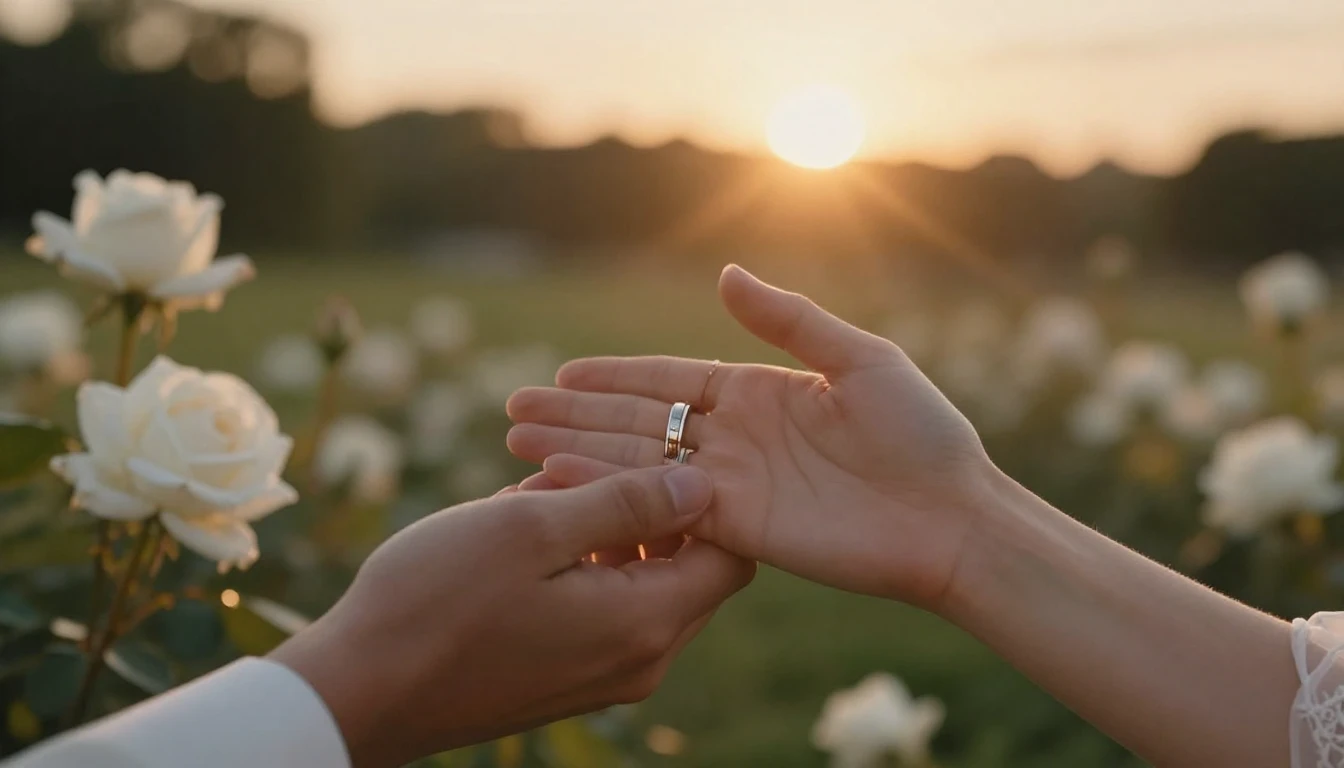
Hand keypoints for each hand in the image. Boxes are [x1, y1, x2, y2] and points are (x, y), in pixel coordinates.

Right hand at [269, 464, 753, 767]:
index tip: (655, 449)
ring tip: (539, 488)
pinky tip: (525, 526)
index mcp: (645, 625)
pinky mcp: (565, 678)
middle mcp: (639, 662)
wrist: (357, 692)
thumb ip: (628, 504)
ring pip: (637, 581)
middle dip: (647, 505)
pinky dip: (578, 561)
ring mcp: (603, 677)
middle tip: (585, 460)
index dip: (705, 495)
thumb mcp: (535, 529)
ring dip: (604, 528)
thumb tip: (705, 483)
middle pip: (685, 566)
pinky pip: (602, 606)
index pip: (728, 554)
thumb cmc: (437, 600)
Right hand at [505, 265, 996, 607]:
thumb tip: (725, 274)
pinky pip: (664, 506)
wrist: (952, 518)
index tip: (561, 374)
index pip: (669, 381)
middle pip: (639, 423)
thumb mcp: (860, 360)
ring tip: (518, 449)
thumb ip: (789, 322)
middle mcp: (735, 438)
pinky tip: (567, 487)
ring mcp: (732, 484)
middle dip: (576, 417)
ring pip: (639, 464)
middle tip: (512, 412)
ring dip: (579, 455)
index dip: (614, 378)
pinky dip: (615, 495)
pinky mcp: (737, 527)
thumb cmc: (921, 433)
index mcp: (758, 393)